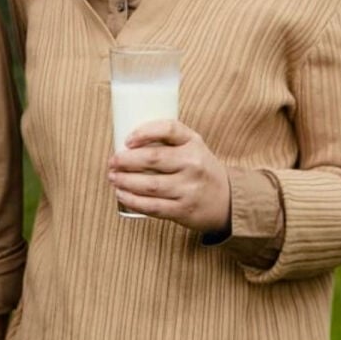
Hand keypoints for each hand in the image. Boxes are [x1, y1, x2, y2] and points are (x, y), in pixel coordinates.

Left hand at [109, 118, 231, 232]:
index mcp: (194, 143)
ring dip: (125, 181)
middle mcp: (193, 164)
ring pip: (149, 185)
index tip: (127, 140)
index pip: (169, 129)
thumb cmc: (201, 170)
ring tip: (113, 178)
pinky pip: (152, 206)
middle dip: (125, 160)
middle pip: (153, 159)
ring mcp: (189, 189)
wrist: (228, 201)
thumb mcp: (194, 147)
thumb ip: (169, 141)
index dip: (144, 132)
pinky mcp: (183, 210)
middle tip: (112, 162)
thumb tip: (127, 141)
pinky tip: (122, 195)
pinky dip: (133, 201)